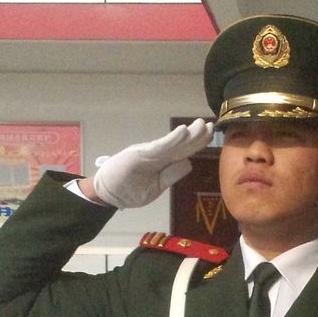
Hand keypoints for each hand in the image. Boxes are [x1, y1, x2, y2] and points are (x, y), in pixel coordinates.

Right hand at [90, 119, 212, 208]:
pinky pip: (160, 147)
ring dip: (188, 134)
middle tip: (211, 124)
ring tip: (201, 125)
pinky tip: (183, 131)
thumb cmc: (129, 189)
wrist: (106, 192)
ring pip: (173, 143)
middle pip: (182, 144)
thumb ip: (171, 176)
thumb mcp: (155, 187)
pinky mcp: (140, 154)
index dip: (198, 143)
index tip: (211, 133)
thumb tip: (188, 163)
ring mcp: (149, 153)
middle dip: (197, 135)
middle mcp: (158, 154)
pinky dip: (172, 139)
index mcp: (163, 162)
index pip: (184, 151)